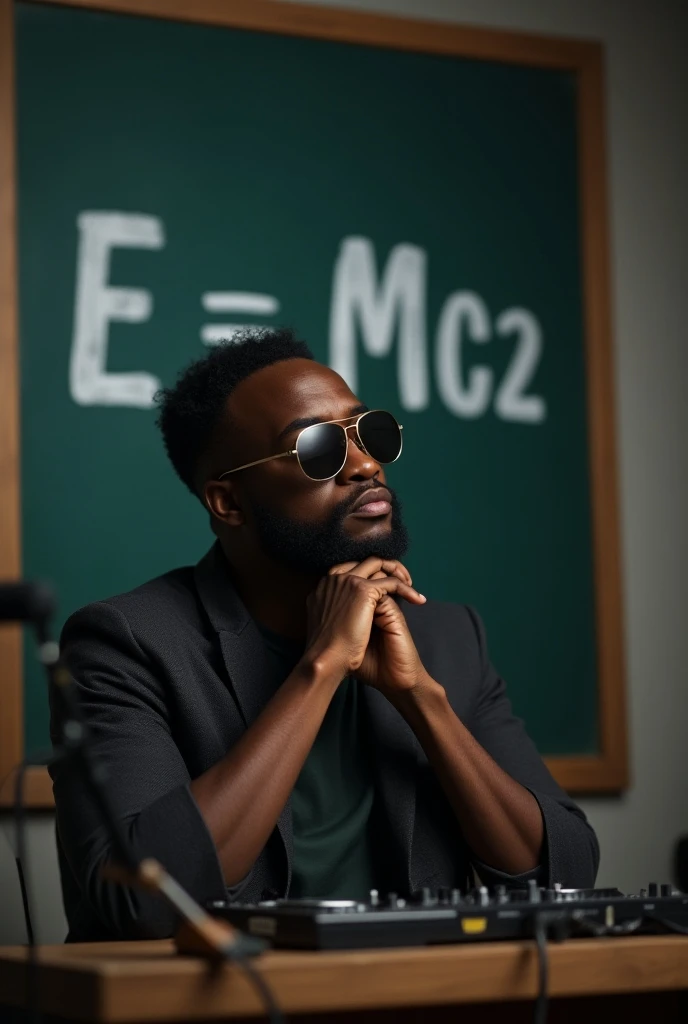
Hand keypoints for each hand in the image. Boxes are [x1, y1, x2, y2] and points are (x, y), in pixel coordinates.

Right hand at [303, 557, 425, 685]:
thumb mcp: (327, 625)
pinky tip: (417, 600)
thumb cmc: (325, 651)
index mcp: (324, 587)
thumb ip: (335, 612)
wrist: (325, 660)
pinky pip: (392, 582)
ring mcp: (347, 581)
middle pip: (363, 562)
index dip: (368, 573)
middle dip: (384, 566)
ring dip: (396, 571)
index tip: (381, 585)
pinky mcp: (362, 589)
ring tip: (410, 583)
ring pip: (377, 563)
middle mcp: (334, 579)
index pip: (349, 569)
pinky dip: (407, 588)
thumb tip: (345, 614)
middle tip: (400, 579)